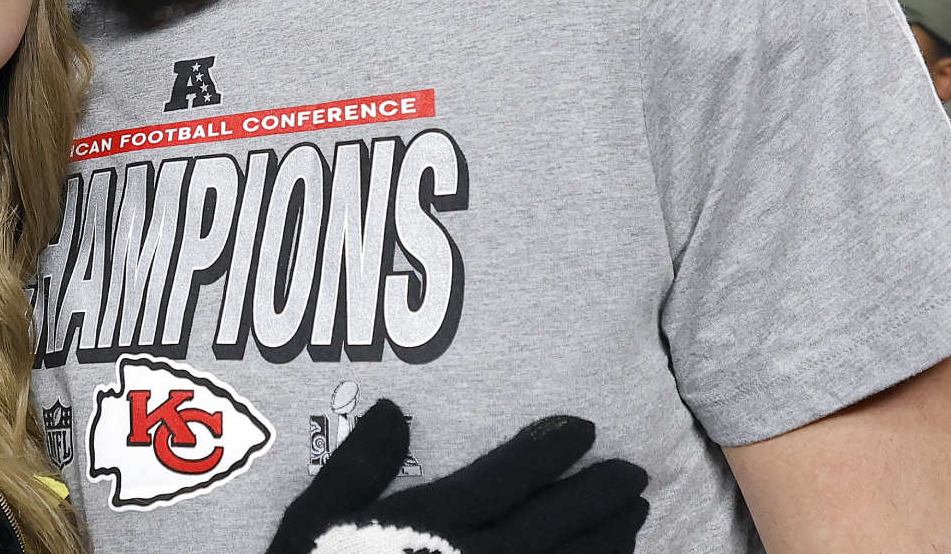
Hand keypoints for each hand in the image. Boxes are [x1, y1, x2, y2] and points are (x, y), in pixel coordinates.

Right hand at [266, 401, 647, 553]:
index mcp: (431, 526)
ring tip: (636, 517)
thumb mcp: (314, 522)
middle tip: (634, 473)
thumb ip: (356, 467)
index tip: (584, 429)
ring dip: (608, 542)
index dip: (550, 450)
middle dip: (598, 495)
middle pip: (553, 523)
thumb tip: (395, 410)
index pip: (507, 478)